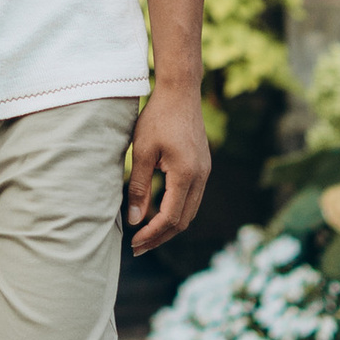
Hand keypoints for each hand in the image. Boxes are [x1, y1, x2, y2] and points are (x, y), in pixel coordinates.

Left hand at [125, 87, 211, 255]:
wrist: (181, 92)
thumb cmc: (158, 118)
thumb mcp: (141, 151)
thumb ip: (138, 187)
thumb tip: (134, 220)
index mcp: (186, 174)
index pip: (170, 218)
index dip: (152, 234)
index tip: (134, 243)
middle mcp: (201, 177)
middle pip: (183, 221)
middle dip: (160, 237)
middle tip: (137, 247)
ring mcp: (205, 172)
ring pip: (190, 212)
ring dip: (168, 227)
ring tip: (146, 235)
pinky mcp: (203, 167)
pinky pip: (192, 199)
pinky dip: (176, 211)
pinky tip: (158, 213)